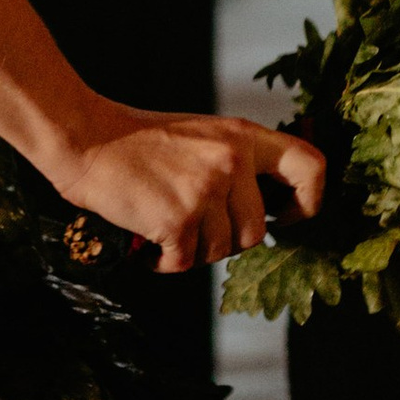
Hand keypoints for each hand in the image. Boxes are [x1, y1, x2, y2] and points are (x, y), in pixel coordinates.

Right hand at [50, 104, 324, 276]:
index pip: (311, 167)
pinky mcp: (178, 219)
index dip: (308, 201)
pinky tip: (151, 243)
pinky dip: (166, 262)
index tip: (286, 218)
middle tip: (195, 228)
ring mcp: (206, 190)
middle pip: (256, 231)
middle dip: (226, 241)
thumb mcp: (205, 135)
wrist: (88, 138)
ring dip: (194, 251)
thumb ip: (238, 162)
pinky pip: (186, 263)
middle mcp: (232, 161)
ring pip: (221, 251)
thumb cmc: (141, 140)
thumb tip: (266, 208)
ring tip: (169, 229)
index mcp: (244, 137)